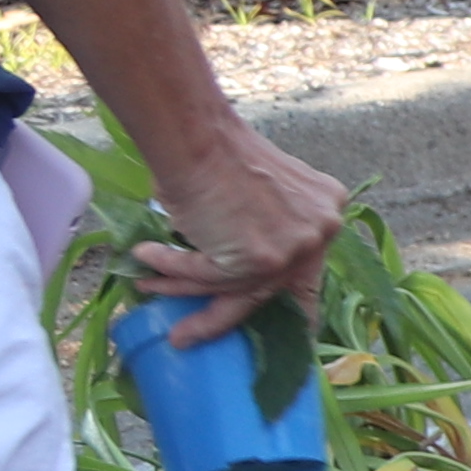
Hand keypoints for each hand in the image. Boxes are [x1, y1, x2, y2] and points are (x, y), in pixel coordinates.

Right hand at [131, 123, 345, 348]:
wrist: (199, 135)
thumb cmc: (218, 154)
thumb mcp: (261, 194)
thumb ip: (266, 229)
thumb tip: (236, 274)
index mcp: (326, 214)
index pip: (310, 271)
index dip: (298, 305)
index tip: (296, 333)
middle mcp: (319, 234)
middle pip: (267, 289)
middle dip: (222, 316)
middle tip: (192, 335)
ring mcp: (292, 249)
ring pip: (231, 286)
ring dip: (182, 288)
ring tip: (149, 288)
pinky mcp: (258, 260)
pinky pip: (206, 275)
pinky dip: (170, 268)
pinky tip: (145, 258)